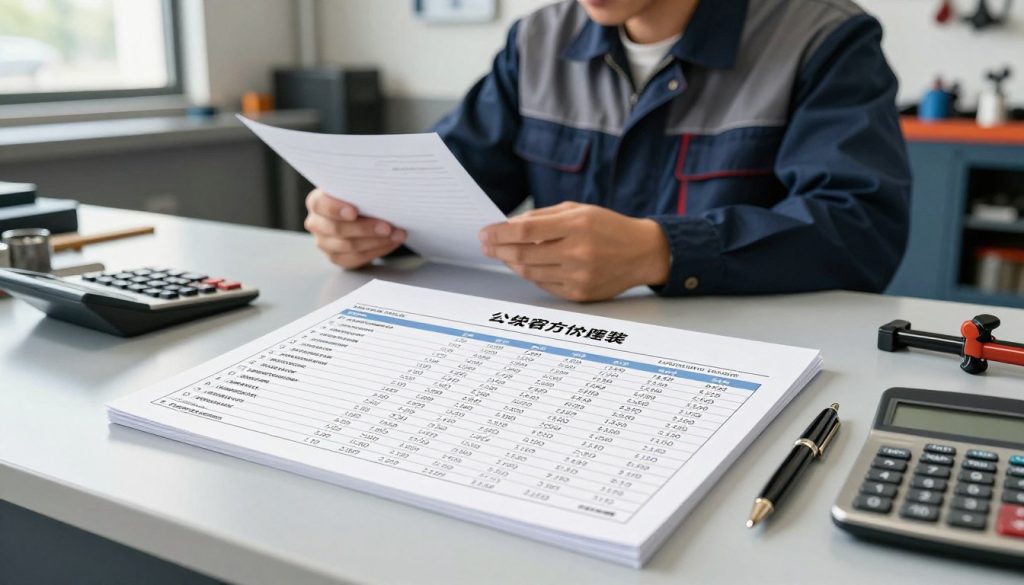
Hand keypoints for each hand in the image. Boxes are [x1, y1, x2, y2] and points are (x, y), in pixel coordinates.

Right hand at [304, 189, 406, 268]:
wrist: (360, 216)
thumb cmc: (358, 198)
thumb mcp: (356, 190)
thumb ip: (362, 190)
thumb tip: (384, 189)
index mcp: (317, 202)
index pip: (321, 205)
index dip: (336, 209)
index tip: (354, 212)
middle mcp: (316, 223)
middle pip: (337, 229)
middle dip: (366, 228)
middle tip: (388, 227)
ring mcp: (324, 243)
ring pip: (349, 246)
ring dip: (376, 241)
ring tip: (397, 235)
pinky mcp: (336, 258)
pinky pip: (356, 258)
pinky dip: (377, 251)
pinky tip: (391, 243)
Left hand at [479, 202, 669, 301]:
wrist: (643, 253)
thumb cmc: (608, 227)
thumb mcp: (579, 210)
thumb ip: (544, 217)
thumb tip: (509, 226)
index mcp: (577, 225)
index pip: (526, 231)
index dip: (499, 233)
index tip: (484, 233)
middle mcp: (578, 252)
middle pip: (523, 255)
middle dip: (498, 250)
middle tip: (486, 245)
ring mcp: (579, 276)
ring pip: (530, 272)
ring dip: (511, 263)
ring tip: (503, 254)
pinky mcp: (580, 293)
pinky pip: (544, 285)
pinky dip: (530, 274)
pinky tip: (525, 265)